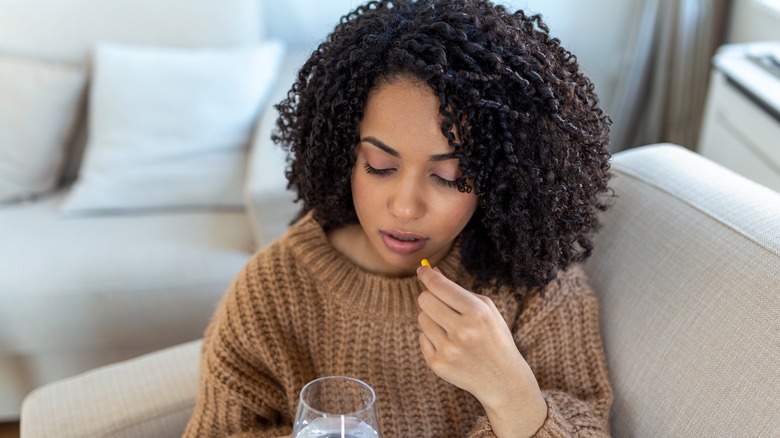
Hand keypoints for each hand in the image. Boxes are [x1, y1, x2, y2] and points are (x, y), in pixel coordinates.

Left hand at [416, 265, 546, 436]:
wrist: (503, 379)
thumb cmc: (493, 336)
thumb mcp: (485, 309)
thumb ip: (458, 289)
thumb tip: (431, 271)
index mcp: (477, 313)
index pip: (439, 286)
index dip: (426, 274)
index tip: (422, 269)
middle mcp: (462, 331)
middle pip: (424, 300)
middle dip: (429, 296)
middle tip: (438, 300)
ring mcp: (448, 350)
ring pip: (421, 318)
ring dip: (432, 318)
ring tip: (450, 328)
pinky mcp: (438, 365)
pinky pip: (422, 338)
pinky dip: (432, 338)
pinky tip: (450, 345)